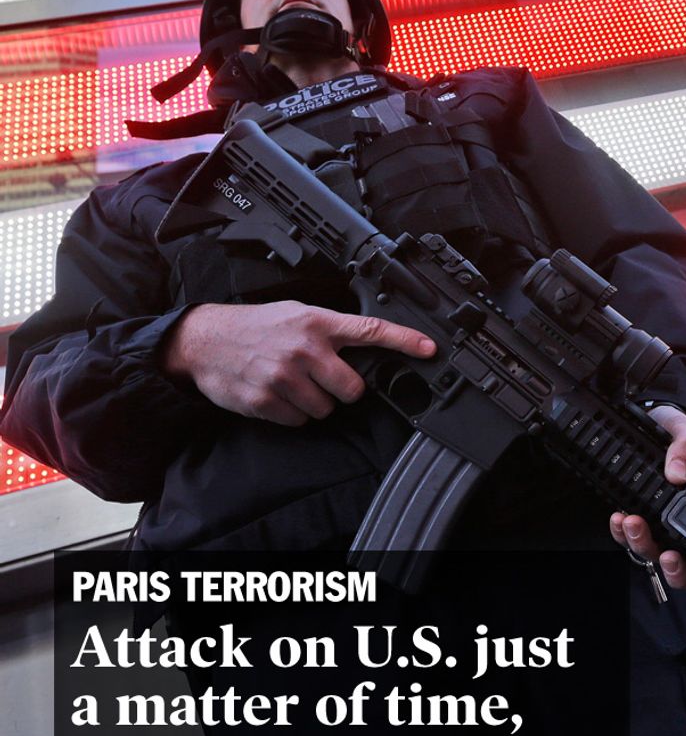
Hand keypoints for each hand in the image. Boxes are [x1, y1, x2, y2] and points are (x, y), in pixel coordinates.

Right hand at [161, 301, 435, 426]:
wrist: (205, 340)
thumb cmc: (255, 326)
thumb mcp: (296, 313)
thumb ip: (330, 329)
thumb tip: (363, 347)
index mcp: (316, 323)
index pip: (370, 330)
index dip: (404, 341)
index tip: (430, 349)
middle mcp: (304, 349)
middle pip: (353, 390)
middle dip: (343, 389)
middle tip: (322, 377)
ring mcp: (285, 377)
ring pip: (326, 410)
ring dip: (314, 402)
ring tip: (292, 382)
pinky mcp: (267, 402)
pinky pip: (299, 422)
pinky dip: (292, 413)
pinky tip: (277, 394)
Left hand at [609, 404, 685, 605]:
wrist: (654, 418)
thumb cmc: (678, 430)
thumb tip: (677, 474)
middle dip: (677, 568)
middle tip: (667, 555)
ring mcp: (665, 521)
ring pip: (657, 552)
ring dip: (644, 545)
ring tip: (632, 523)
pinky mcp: (643, 514)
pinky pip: (632, 534)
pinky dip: (623, 532)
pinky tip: (619, 518)